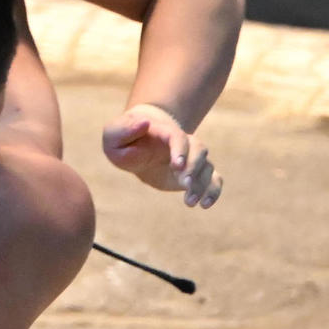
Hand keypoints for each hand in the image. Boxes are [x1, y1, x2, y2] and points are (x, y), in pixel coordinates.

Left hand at [102, 104, 222, 206]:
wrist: (135, 145)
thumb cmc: (123, 139)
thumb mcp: (114, 134)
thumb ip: (124, 130)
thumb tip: (143, 123)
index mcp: (164, 132)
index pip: (178, 137)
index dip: (180, 150)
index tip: (176, 166)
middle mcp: (183, 144)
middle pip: (199, 150)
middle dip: (194, 167)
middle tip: (184, 184)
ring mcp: (190, 159)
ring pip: (207, 167)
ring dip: (202, 185)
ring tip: (189, 202)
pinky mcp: (193, 175)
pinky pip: (212, 180)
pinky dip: (213, 191)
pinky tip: (205, 205)